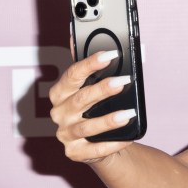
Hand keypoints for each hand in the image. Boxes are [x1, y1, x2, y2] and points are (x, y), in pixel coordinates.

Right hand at [48, 49, 136, 163]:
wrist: (96, 143)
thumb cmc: (93, 108)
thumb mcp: (87, 85)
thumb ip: (84, 64)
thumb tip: (76, 34)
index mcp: (60, 93)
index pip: (72, 75)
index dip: (90, 64)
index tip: (109, 55)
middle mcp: (59, 114)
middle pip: (80, 100)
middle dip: (102, 90)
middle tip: (122, 81)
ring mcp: (65, 135)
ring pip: (86, 127)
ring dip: (107, 120)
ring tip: (128, 114)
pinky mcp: (75, 153)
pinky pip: (94, 150)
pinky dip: (111, 143)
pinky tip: (127, 137)